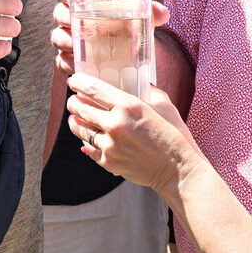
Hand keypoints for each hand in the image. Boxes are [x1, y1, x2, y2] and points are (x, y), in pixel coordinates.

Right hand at [52, 0, 170, 73]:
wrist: (127, 50)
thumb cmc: (127, 25)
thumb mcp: (137, 15)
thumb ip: (150, 11)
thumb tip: (162, 14)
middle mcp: (70, 17)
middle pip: (59, 13)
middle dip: (67, 18)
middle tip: (82, 23)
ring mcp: (67, 38)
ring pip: (57, 37)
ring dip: (67, 41)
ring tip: (81, 47)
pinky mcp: (68, 58)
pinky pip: (61, 61)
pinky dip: (68, 63)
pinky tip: (79, 66)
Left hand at [65, 72, 204, 197]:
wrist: (178, 171)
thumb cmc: (175, 136)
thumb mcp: (165, 106)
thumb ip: (150, 91)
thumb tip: (143, 82)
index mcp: (128, 106)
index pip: (93, 89)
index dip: (79, 83)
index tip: (74, 81)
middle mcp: (115, 125)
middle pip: (81, 109)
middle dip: (73, 102)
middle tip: (73, 100)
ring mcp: (109, 145)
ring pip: (81, 130)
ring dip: (75, 122)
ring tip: (75, 118)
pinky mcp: (108, 162)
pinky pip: (89, 149)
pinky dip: (86, 142)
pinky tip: (87, 139)